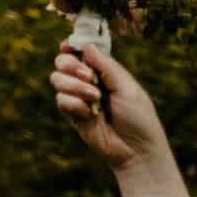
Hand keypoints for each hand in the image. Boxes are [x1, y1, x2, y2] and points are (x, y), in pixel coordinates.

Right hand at [52, 40, 168, 174]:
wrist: (136, 150)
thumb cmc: (139, 119)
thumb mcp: (127, 89)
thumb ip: (107, 67)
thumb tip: (87, 46)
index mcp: (104, 73)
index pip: (81, 52)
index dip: (71, 46)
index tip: (68, 45)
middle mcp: (88, 82)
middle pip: (63, 62)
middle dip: (70, 64)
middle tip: (87, 76)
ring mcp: (78, 98)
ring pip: (57, 79)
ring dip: (74, 86)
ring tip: (94, 98)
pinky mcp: (72, 114)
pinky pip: (61, 100)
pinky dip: (73, 104)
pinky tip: (88, 113)